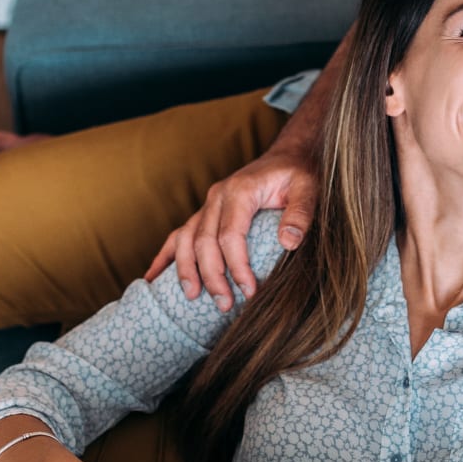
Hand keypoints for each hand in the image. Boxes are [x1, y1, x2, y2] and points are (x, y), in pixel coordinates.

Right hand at [145, 146, 317, 310]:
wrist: (287, 157)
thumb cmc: (298, 174)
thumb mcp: (308, 189)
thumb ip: (300, 214)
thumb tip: (289, 243)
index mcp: (239, 191)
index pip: (230, 236)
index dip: (236, 267)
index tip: (250, 291)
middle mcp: (217, 197)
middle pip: (203, 242)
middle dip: (212, 276)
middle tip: (224, 304)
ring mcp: (207, 205)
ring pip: (185, 239)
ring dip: (186, 269)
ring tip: (192, 297)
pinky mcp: (205, 213)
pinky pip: (178, 235)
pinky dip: (165, 257)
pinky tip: (154, 278)